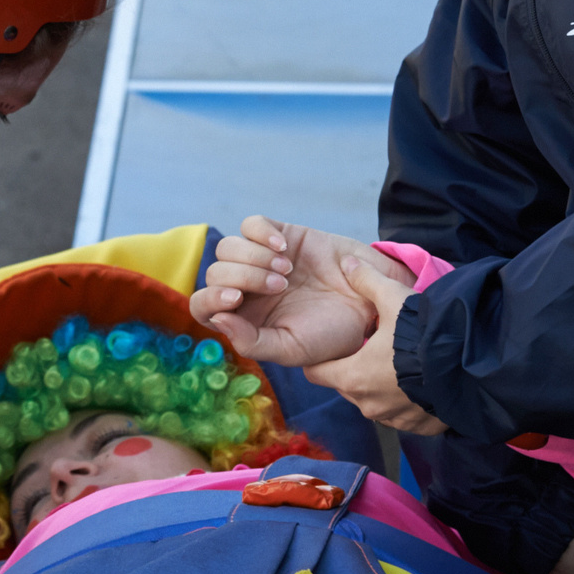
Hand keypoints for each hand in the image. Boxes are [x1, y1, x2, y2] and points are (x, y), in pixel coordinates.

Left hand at [190, 215, 405, 366]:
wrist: (370, 302)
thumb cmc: (331, 333)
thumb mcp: (292, 349)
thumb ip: (252, 343)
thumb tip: (218, 320)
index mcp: (242, 318)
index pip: (203, 305)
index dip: (211, 299)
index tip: (236, 300)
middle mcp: (245, 288)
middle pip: (215, 272)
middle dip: (243, 277)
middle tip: (281, 286)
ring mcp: (259, 259)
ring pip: (227, 247)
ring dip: (254, 257)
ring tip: (287, 270)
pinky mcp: (277, 235)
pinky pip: (251, 224)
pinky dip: (262, 233)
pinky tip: (285, 248)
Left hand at [303, 256, 449, 435]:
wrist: (469, 366)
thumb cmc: (423, 334)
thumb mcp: (393, 299)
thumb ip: (367, 281)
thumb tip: (348, 263)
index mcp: (352, 377)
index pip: (317, 373)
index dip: (321, 359)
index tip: (332, 347)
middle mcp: (368, 405)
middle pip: (347, 386)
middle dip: (354, 369)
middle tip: (371, 349)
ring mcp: (394, 419)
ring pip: (375, 402)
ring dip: (381, 387)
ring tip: (399, 365)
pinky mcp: (419, 428)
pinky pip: (403, 414)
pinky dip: (406, 401)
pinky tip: (420, 382)